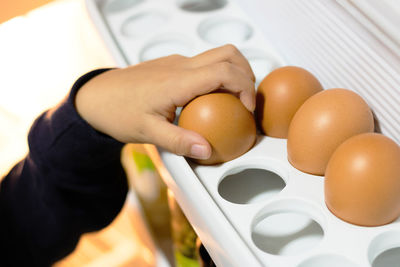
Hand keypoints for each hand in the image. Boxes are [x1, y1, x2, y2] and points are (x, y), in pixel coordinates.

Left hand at [75, 44, 255, 159]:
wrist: (96, 97)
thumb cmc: (117, 112)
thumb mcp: (148, 132)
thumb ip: (179, 142)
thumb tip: (207, 150)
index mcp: (178, 80)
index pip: (224, 71)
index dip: (245, 87)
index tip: (247, 109)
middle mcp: (180, 65)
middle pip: (228, 54)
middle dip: (247, 74)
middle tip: (247, 101)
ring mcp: (176, 62)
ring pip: (217, 55)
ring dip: (233, 73)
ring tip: (233, 101)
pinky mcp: (172, 65)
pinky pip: (203, 64)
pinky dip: (217, 76)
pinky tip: (210, 100)